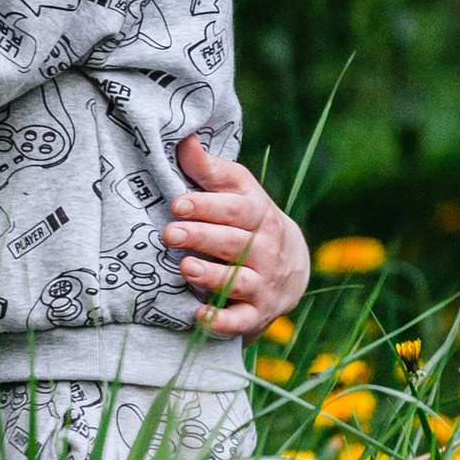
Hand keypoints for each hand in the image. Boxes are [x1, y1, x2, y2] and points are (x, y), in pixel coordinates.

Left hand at [163, 143, 309, 338]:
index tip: (178, 204)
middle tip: (169, 234)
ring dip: (213, 276)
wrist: (290, 264)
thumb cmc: (248, 218)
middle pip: (235, 243)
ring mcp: (264, 283)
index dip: (207, 206)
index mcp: (260, 214)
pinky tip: (199, 316)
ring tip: (185, 268)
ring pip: (240, 281)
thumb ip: (208, 168)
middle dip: (201, 238)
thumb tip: (183, 137)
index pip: (236, 209)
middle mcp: (266, 249)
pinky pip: (242, 320)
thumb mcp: (236, 189)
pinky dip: (222, 321)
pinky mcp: (257, 313)